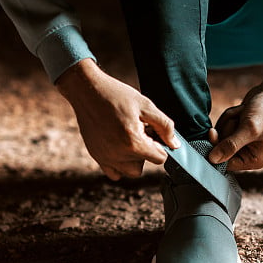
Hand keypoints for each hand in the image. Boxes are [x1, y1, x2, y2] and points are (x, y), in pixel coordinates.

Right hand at [55, 58, 179, 179]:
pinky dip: (119, 164)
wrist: (87, 90)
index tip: (152, 131)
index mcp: (133, 143)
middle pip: (144, 166)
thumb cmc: (116, 95)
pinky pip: (114, 172)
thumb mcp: (146, 105)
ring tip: (128, 137)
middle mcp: (118, 155)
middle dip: (146, 153)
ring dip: (133, 159)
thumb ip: (165, 126)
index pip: (160, 158)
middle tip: (140, 132)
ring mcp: (105, 158)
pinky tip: (119, 146)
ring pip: (129, 171)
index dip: (160, 145)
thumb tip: (174, 144)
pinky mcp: (96, 156)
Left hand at [209, 67, 262, 170]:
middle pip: (220, 148)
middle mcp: (246, 154)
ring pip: (219, 135)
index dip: (216, 149)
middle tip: (242, 118)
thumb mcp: (249, 129)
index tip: (213, 132)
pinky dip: (228, 116)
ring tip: (243, 113)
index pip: (225, 164)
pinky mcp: (235, 131)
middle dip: (228, 128)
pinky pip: (221, 126)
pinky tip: (240, 111)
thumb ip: (231, 145)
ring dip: (228, 120)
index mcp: (253, 160)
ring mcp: (239, 142)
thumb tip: (212, 159)